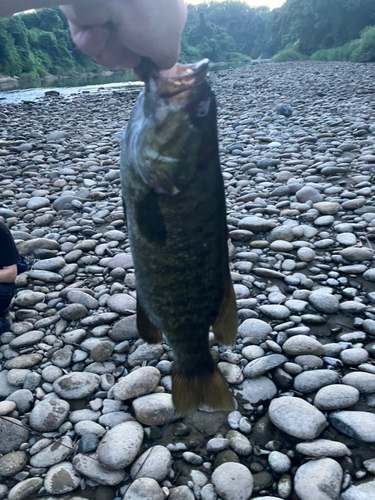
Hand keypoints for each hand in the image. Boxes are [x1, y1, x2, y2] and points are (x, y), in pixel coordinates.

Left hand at [60, 0, 186, 69]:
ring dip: (112, 51)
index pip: (154, 42)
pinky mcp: (82, 15)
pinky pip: (89, 46)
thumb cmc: (147, 15)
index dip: (149, 59)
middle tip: (130, 44)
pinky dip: (94, 43)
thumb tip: (162, 65)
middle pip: (130, 53)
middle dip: (129, 56)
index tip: (146, 68)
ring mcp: (108, 10)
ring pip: (109, 53)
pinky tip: (97, 29)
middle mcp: (135, 8)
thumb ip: (167, 59)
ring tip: (113, 34)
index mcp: (160, 9)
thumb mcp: (168, 44)